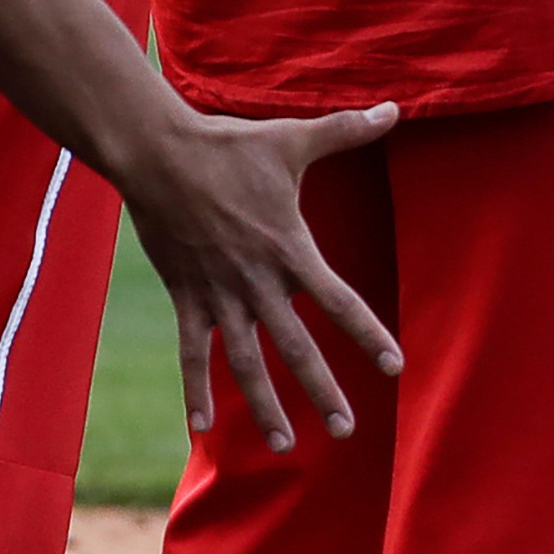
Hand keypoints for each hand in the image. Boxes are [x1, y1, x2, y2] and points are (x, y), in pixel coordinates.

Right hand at [99, 97, 408, 452]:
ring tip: (288, 445)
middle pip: (296, 347)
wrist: (157, 155)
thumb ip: (348, 130)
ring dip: (265, 405)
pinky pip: (192, 352)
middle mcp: (258, 282)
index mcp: (290, 250)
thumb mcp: (294, 139)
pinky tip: (201, 429)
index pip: (339, 302)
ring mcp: (219, 294)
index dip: (367, 335)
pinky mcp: (185, 296)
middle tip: (347, 429)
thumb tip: (396, 108)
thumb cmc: (230, 146)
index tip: (394, 367)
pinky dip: (196, 389)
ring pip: (245, 363)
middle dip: (323, 390)